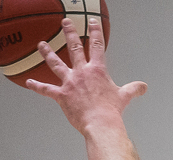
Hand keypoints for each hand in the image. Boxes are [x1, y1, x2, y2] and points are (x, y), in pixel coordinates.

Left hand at [25, 17, 146, 131]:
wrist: (101, 123)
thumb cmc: (112, 111)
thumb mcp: (124, 96)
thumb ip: (133, 89)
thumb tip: (143, 87)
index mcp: (97, 70)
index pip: (97, 46)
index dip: (95, 32)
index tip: (93, 22)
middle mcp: (82, 73)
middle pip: (74, 48)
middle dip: (69, 33)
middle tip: (65, 22)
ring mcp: (70, 83)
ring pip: (55, 64)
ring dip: (47, 53)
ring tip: (41, 45)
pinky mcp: (62, 96)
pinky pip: (46, 90)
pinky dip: (37, 87)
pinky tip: (28, 83)